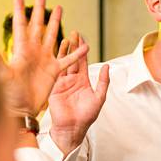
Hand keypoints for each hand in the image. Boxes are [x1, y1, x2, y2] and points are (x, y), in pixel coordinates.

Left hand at [0, 0, 87, 118]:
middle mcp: (33, 52)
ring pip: (52, 36)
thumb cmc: (8, 95)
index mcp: (21, 51)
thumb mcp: (2, 76)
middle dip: (40, 10)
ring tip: (59, 7)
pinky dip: (75, 53)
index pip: (20, 26)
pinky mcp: (54, 71)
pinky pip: (67, 59)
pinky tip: (84, 44)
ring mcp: (44, 60)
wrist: (21, 111)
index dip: (19, 11)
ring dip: (56, 22)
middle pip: (38, 25)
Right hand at [47, 31, 109, 148]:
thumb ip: (103, 82)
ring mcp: (62, 83)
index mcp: (82, 81)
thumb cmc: (86, 116)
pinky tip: (54, 54)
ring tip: (64, 38)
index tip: (82, 37)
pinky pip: (55, 73)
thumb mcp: (99, 97)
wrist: (72, 128)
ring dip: (63, 51)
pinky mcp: (54, 88)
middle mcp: (72, 80)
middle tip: (73, 32)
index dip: (82, 49)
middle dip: (73, 45)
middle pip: (72, 59)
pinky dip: (55, 63)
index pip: (82, 61)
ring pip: (63, 63)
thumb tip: (107, 67)